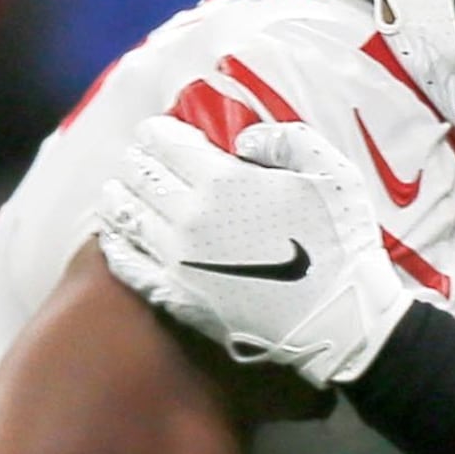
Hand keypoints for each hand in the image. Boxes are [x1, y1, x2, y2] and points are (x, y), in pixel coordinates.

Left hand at [97, 119, 415, 385]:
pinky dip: (115, 244)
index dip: (159, 132)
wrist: (340, 321)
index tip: (159, 133)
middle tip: (139, 162)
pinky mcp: (176, 296)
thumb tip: (243, 139)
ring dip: (119, 198)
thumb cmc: (341, 245)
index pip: (166, 142)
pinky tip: (113, 237)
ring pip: (127, 216)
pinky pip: (128, 264)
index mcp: (222, 179)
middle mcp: (188, 215)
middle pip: (141, 176)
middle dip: (138, 162)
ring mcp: (177, 258)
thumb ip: (287, 140)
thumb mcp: (332, 173)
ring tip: (117, 192)